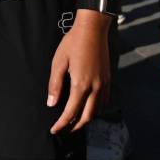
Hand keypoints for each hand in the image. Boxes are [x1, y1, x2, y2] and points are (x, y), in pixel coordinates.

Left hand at [47, 11, 110, 133]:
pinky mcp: (108, 79)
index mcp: (81, 84)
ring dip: (86, 119)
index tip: (54, 130)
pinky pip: (104, 101)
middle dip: (75, 127)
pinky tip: (88, 108)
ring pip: (97, 111)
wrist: (93, 29)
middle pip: (87, 117)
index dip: (62, 124)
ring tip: (75, 122)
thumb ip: (55, 84)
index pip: (71, 113)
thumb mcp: (58, 62)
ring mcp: (104, 84)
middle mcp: (95, 88)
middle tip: (64, 130)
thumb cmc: (73, 43)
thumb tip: (52, 104)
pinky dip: (96, 110)